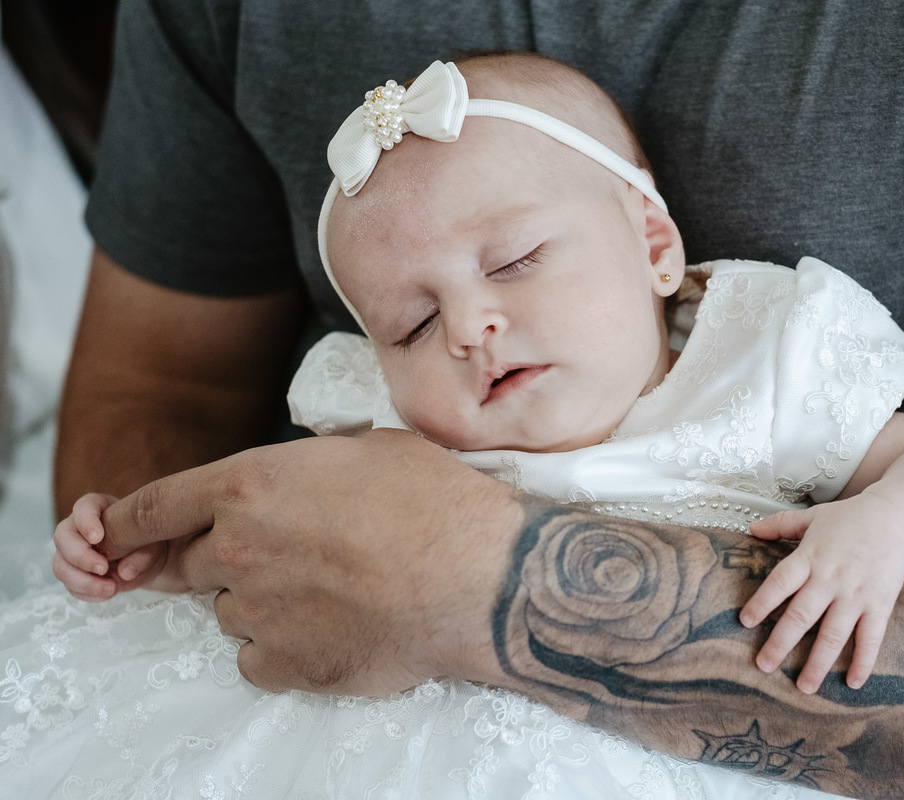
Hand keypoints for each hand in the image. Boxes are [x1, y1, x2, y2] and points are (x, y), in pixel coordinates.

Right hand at [53, 492, 193, 599]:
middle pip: (63, 537)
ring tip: (112, 588)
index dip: (86, 521)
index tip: (98, 538)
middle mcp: (78, 528)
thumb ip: (142, 553)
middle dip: (80, 556)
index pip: (83, 507)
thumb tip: (124, 572)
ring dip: (82, 581)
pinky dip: (87, 593)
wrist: (148, 560)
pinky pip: (70, 585)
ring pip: (60, 565)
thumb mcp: (154, 544)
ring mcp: (72, 552)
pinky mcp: (74, 573)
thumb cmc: (149, 542)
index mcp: (98, 509)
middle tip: (103, 569)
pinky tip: (107, 593)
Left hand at [99, 429, 521, 694]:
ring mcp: (258, 613)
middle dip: (222, 559)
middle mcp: (238, 548)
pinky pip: (259, 658)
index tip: (108, 538)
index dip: (123, 524)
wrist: (480, 577)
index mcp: (250, 484)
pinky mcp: (287, 665)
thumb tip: (299, 478)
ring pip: (232, 611)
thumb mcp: (366, 450)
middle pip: (189, 564)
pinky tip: (337, 625)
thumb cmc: (435, 503)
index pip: (152, 505)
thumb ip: (304, 468)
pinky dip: (285, 646)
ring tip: (336, 590)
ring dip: (264, 601)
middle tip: (284, 557)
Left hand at [739, 493, 903, 692]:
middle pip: (802, 615)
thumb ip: (781, 524)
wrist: (898, 518)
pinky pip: (871, 638)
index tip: (744, 622)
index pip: (780, 582)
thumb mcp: (814, 516)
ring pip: (834, 634)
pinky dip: (863, 662)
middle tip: (764, 666)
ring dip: (818, 663)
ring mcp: (856, 594)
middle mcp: (831, 578)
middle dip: (781, 643)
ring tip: (803, 687)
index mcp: (810, 556)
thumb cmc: (851, 518)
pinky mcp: (880, 605)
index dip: (762, 601)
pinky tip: (853, 683)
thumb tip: (751, 529)